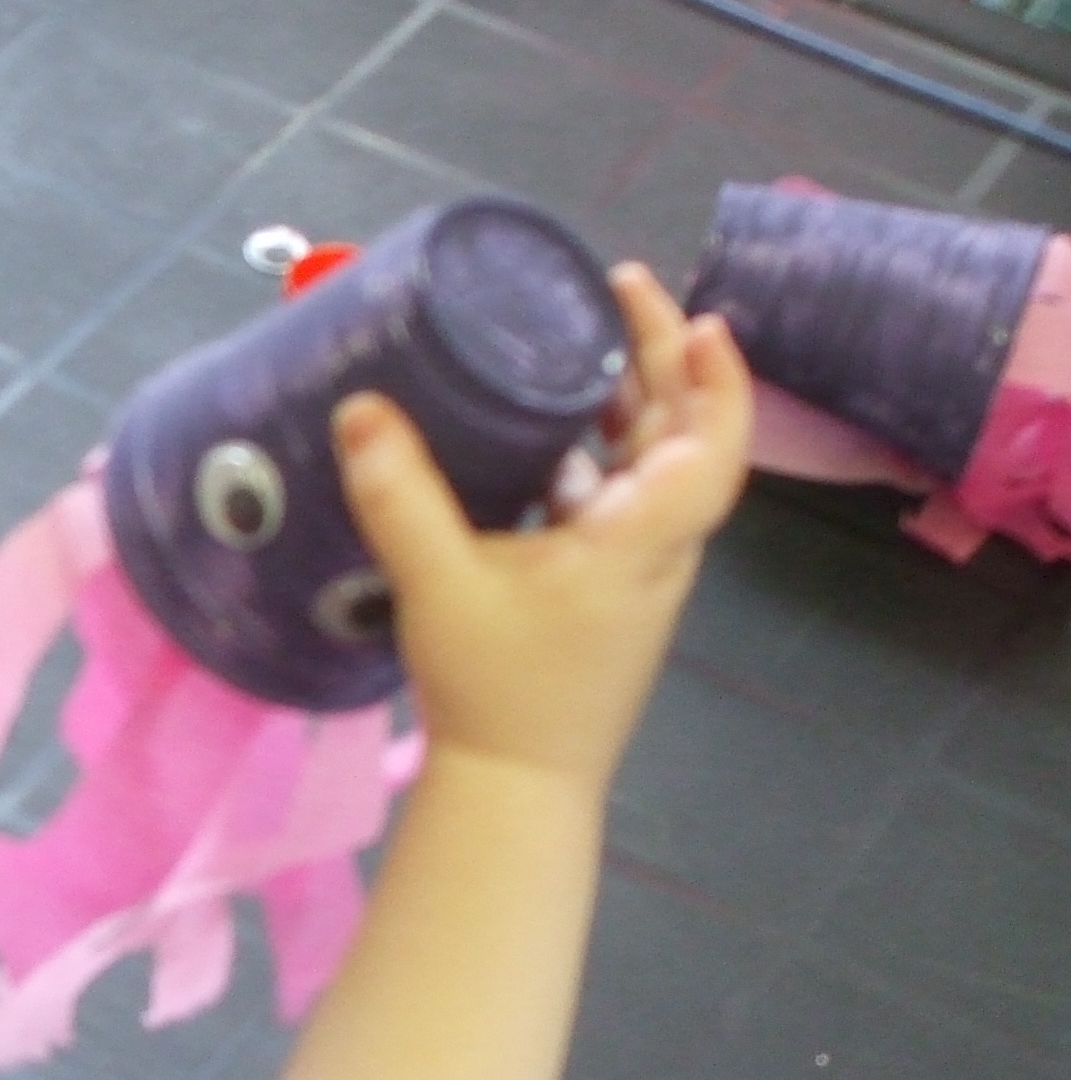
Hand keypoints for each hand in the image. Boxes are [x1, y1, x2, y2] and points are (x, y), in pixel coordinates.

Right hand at [334, 264, 750, 792]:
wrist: (515, 789)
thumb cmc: (495, 692)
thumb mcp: (439, 586)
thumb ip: (400, 497)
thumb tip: (361, 409)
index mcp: (638, 541)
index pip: (712, 450)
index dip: (719, 380)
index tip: (700, 320)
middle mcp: (654, 550)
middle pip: (684, 437)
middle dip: (661, 358)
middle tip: (617, 290)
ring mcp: (636, 573)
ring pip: (653, 467)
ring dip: (631, 403)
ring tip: (583, 343)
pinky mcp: (607, 592)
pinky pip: (618, 500)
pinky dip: (596, 453)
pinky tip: (545, 433)